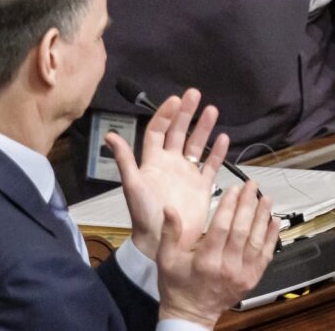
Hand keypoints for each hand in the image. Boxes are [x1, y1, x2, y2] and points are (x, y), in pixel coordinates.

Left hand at [108, 88, 228, 259]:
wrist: (162, 240)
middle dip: (186, 113)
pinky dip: (217, 152)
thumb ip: (125, 160)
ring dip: (204, 128)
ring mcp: (187, 174)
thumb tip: (110, 136)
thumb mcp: (132, 185)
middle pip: (179, 133)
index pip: (158, 132)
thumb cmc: (144, 214)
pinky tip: (224, 139)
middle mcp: (170, 164)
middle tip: (195, 94)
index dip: (165, 115)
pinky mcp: (201, 186)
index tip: (175, 100)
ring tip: (212, 110)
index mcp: (153, 162)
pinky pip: (211, 165)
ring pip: (196, 145)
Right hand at [155, 180, 279, 327]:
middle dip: (248, 205)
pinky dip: (271, 237)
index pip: (221, 227)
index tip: (234, 189)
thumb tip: (169, 208)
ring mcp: (242, 273)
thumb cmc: (177, 286)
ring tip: (266, 198)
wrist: (192, 313)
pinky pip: (265, 254)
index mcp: (205, 261)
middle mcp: (227, 267)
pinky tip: (275, 221)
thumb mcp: (166, 260)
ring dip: (262, 216)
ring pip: (256, 240)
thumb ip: (170, 233)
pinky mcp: (252, 278)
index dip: (229, 206)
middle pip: (241, 230)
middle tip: (252, 186)